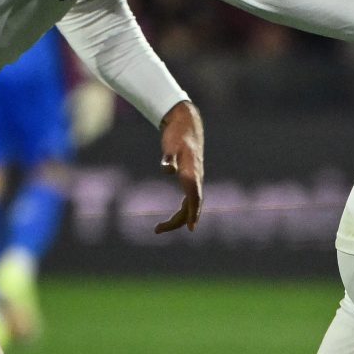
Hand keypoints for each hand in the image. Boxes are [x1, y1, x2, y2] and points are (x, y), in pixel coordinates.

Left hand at [155, 100, 202, 232]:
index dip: (194, 213)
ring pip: (191, 205)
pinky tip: (173, 219)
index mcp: (192, 173)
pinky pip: (190, 200)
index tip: (191, 228)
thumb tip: (167, 170)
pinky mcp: (190, 178)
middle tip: (157, 229)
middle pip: (192, 206)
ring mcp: (195, 179)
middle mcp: (196, 179)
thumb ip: (169, 158)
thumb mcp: (171, 145)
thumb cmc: (178, 135)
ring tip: (158, 228)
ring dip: (179, 218)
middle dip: (178, 221)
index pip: (195, 197)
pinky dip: (183, 211)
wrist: (187, 124)